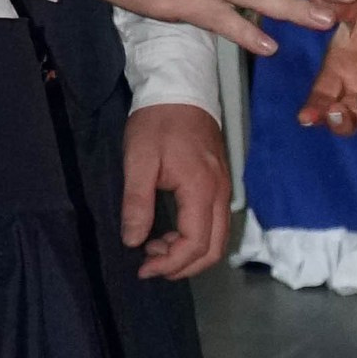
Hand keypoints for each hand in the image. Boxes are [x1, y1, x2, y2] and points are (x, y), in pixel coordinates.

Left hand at [120, 102, 231, 279]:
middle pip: (214, 249)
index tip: (142, 268)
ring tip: (154, 248)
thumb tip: (133, 241)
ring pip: (217, 239)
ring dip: (188, 253)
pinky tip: (168, 233)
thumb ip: (136, 202)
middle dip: (183, 266)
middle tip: (150, 265)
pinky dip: (194, 238)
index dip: (170, 264)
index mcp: (201, 189)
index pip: (195, 243)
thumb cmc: (158, 122)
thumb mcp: (138, 160)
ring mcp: (223, 189)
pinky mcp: (219, 184)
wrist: (180, 89)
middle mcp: (220, 193)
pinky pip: (214, 224)